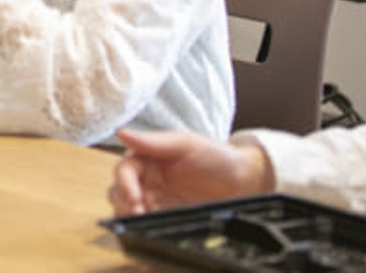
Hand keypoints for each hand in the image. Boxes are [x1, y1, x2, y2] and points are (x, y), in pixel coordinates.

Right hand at [108, 129, 274, 216]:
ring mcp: (157, 202)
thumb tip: (122, 133)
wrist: (246, 183)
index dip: (125, 184)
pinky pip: (147, 226)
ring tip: (144, 224)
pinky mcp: (167, 219)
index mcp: (147, 159)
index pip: (124, 171)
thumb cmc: (217, 157)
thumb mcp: (186, 144)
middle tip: (138, 215)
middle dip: (124, 204)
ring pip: (128, 211)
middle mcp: (148, 181)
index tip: (135, 198)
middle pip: (119, 193)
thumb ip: (153, 142)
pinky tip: (151, 232)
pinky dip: (143, 229)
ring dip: (130, 218)